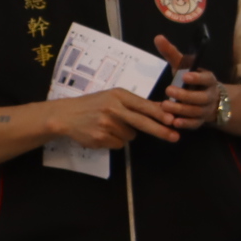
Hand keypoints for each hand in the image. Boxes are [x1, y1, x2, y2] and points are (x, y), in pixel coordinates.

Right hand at [51, 87, 176, 148]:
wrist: (66, 115)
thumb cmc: (94, 104)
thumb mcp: (114, 97)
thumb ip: (137, 103)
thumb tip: (163, 109)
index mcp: (118, 95)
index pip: (143, 105)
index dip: (159, 114)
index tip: (172, 119)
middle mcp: (112, 108)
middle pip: (142, 122)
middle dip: (160, 130)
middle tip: (175, 137)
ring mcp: (105, 124)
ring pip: (131, 136)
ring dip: (126, 134)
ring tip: (110, 125)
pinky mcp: (99, 138)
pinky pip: (119, 144)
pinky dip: (115, 141)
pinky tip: (103, 133)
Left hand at [154, 36, 220, 130]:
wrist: (210, 101)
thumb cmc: (190, 80)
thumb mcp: (183, 66)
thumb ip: (171, 53)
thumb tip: (158, 37)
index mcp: (208, 80)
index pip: (206, 78)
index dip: (197, 78)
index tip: (185, 76)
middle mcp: (209, 95)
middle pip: (201, 97)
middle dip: (185, 95)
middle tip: (168, 91)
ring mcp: (205, 110)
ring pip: (196, 111)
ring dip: (181, 109)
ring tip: (164, 106)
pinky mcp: (199, 122)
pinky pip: (194, 125)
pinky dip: (184, 124)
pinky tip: (173, 123)